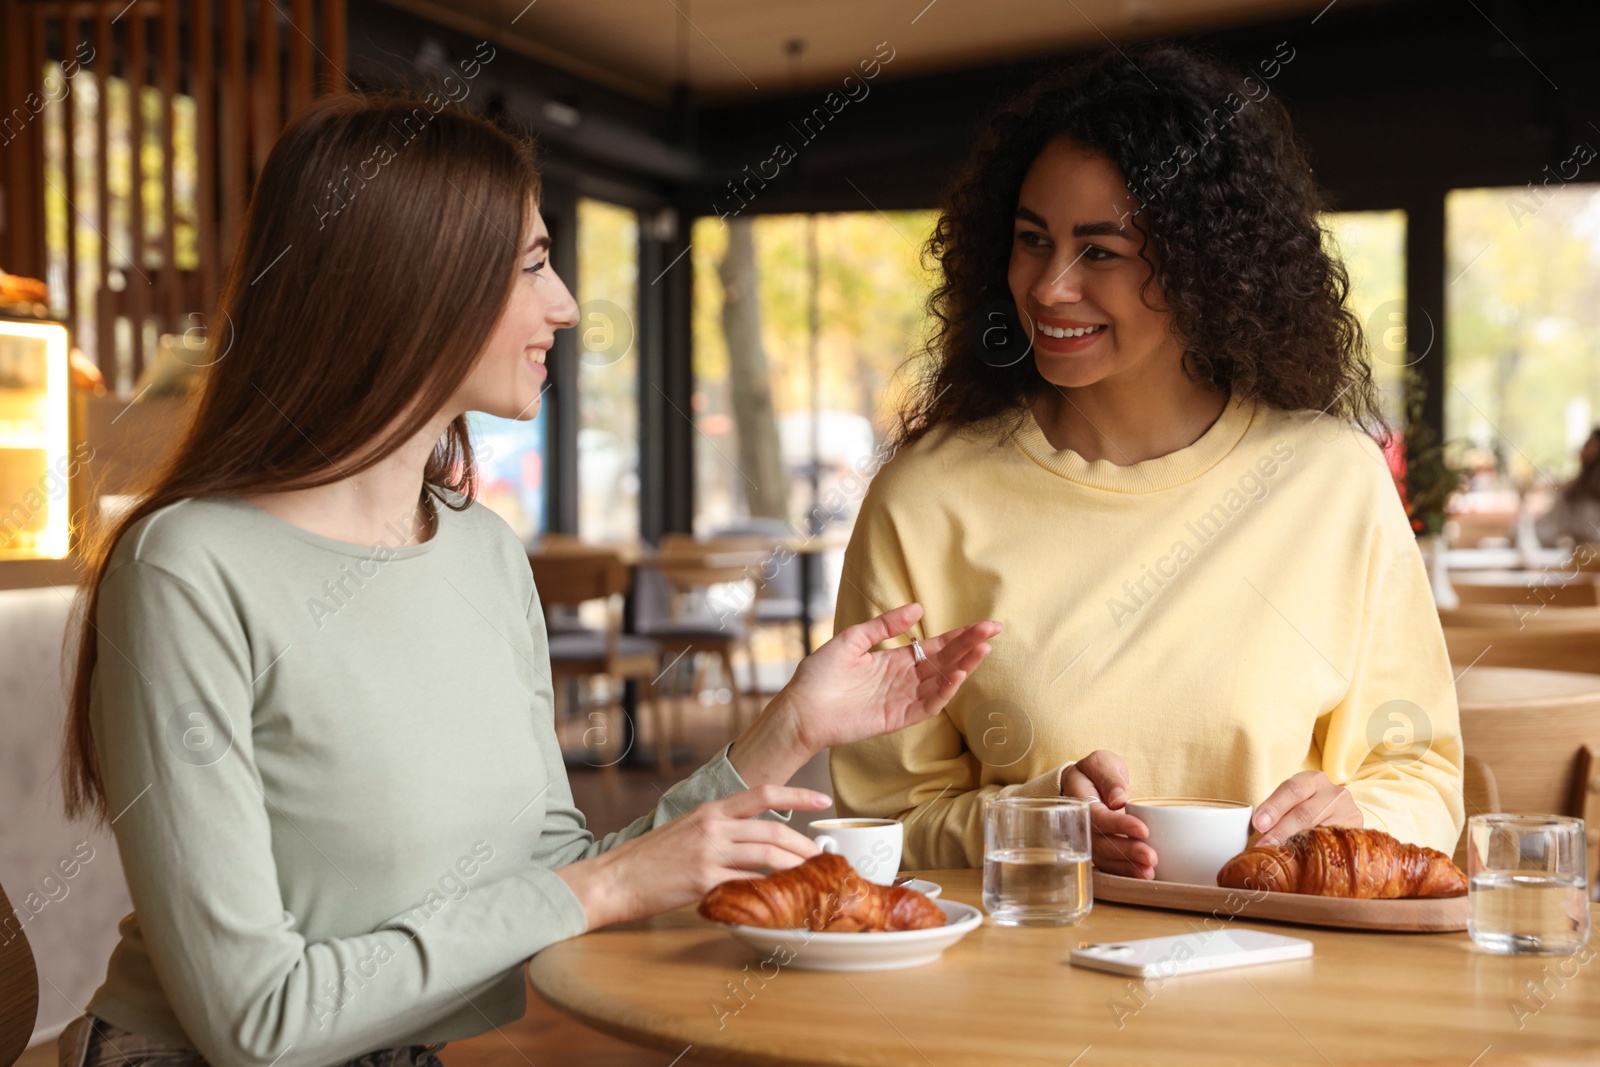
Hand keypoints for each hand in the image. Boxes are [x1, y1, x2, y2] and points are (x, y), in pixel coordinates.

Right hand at [555, 784, 831, 928]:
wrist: (614, 879)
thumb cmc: (648, 859)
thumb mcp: (686, 831)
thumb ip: (719, 831)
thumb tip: (754, 844)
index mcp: (711, 810)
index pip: (763, 793)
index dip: (798, 795)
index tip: (823, 800)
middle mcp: (713, 826)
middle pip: (773, 831)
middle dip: (804, 846)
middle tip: (822, 859)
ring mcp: (709, 853)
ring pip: (767, 857)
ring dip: (795, 869)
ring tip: (811, 880)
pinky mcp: (703, 880)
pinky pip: (747, 885)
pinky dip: (769, 892)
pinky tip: (780, 900)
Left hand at [779, 602, 1001, 753]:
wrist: (800, 708)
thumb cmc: (819, 675)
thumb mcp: (852, 639)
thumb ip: (884, 626)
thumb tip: (919, 608)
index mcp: (895, 660)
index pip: (936, 646)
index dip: (961, 635)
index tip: (985, 624)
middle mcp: (904, 679)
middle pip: (945, 661)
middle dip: (970, 646)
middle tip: (993, 631)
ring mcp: (903, 699)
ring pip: (942, 682)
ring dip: (963, 666)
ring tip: (982, 649)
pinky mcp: (897, 718)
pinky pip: (927, 705)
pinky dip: (944, 691)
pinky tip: (957, 674)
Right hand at [1060, 750, 1154, 879]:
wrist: (1086, 782)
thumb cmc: (1096, 771)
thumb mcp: (1102, 762)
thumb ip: (1110, 778)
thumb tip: (1119, 800)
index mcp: (1078, 797)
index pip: (1096, 815)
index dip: (1118, 825)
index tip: (1143, 830)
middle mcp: (1079, 822)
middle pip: (1099, 842)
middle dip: (1126, 852)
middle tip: (1151, 857)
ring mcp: (1085, 838)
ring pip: (1102, 857)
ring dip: (1126, 867)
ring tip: (1149, 871)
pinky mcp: (1096, 848)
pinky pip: (1107, 864)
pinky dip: (1124, 872)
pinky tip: (1142, 875)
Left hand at [1252, 771, 1362, 846]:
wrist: (1343, 815)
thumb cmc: (1310, 808)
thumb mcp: (1295, 802)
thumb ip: (1277, 812)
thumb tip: (1256, 831)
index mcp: (1313, 780)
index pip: (1292, 790)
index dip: (1274, 807)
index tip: (1258, 824)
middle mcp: (1333, 793)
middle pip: (1305, 812)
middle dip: (1281, 830)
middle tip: (1264, 845)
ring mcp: (1348, 812)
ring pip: (1319, 831)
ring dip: (1296, 845)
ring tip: (1280, 855)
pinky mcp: (1357, 832)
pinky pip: (1333, 845)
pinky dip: (1316, 854)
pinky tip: (1304, 861)